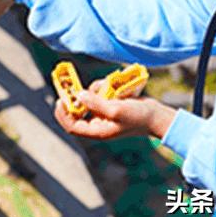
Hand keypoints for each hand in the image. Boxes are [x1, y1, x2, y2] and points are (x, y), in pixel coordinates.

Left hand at [53, 85, 176, 140]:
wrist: (156, 114)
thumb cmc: (138, 116)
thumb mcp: (115, 109)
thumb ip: (95, 103)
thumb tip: (78, 95)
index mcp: (97, 131)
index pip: (72, 126)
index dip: (63, 114)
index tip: (60, 99)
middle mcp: (98, 124)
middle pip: (77, 112)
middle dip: (76, 99)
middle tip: (72, 85)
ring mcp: (103, 114)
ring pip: (88, 100)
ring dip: (94, 91)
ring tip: (107, 87)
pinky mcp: (109, 105)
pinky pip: (98, 95)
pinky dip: (102, 88)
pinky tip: (113, 86)